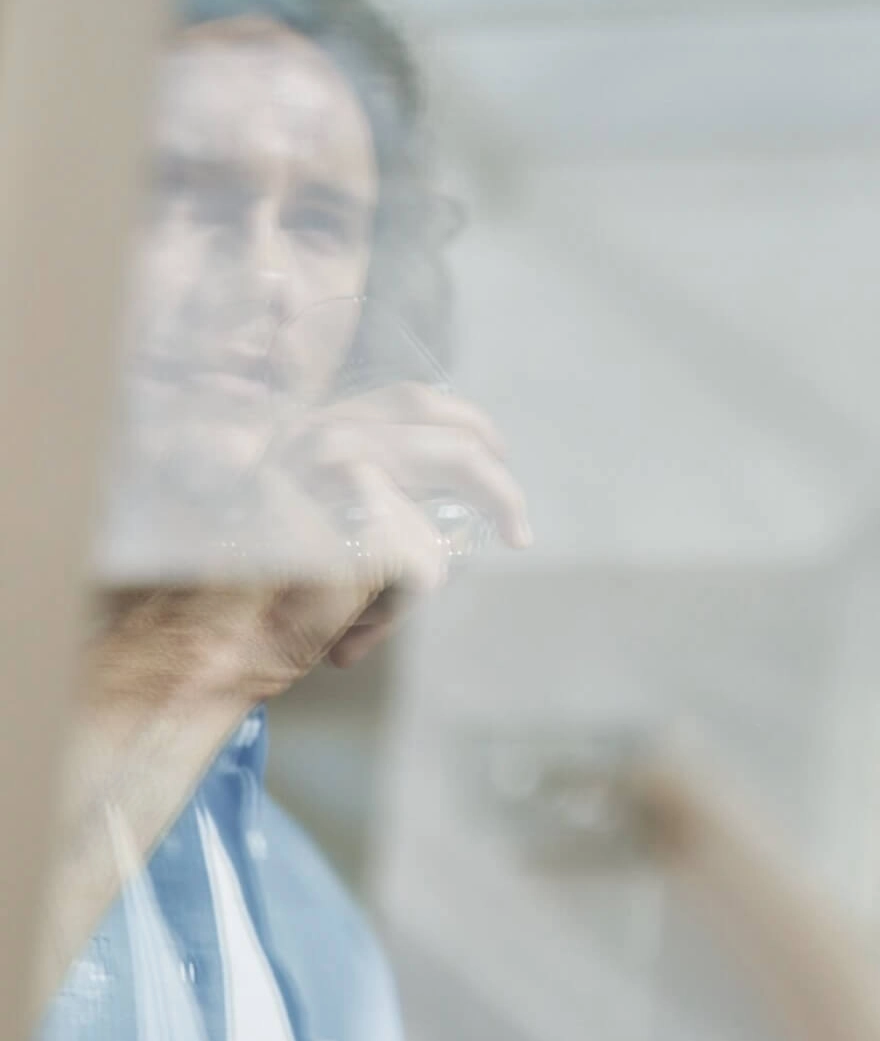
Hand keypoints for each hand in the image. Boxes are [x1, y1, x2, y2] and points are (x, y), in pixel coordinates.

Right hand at [266, 382, 532, 665]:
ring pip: (438, 526)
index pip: (413, 400)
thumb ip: (368, 489)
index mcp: (312, 424)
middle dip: (499, 489)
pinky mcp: (358, 521)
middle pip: (453, 444)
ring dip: (420, 576)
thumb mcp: (313, 516)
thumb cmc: (255, 590)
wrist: (201, 640)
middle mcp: (323, 435)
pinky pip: (425, 572)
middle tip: (517, 532)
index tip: (497, 457)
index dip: (468, 427)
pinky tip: (349, 628)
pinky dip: (397, 611)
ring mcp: (337, 474)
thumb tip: (452, 505)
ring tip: (370, 611)